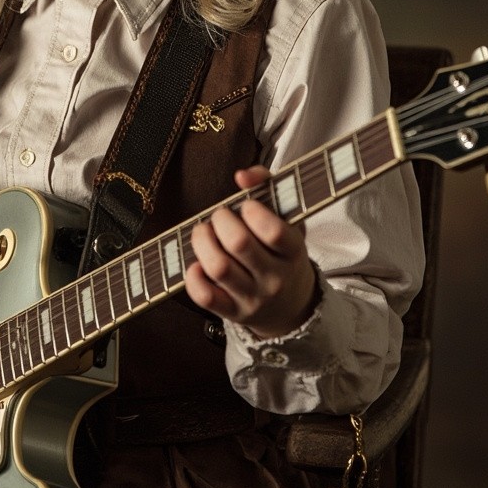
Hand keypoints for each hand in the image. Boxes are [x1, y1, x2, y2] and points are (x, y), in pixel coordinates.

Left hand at [184, 166, 318, 338]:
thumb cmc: (281, 251)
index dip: (253, 212)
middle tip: (219, 216)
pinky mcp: (232, 312)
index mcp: (293, 251)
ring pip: (219, 268)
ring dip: (202, 242)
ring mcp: (253, 298)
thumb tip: (242, 175)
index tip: (246, 206)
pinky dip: (193, 276)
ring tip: (204, 232)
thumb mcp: (287, 218)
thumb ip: (266, 185)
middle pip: (239, 244)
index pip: (274, 231)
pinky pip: (205, 296)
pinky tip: (197, 263)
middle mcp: (275, 278)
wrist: (290, 305)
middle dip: (221, 220)